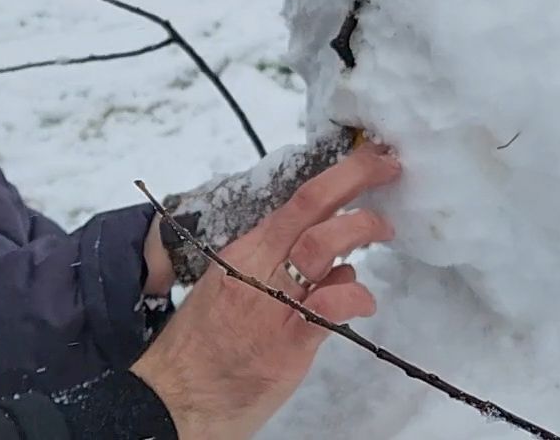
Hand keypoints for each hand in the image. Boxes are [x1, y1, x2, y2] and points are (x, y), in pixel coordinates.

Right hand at [130, 145, 399, 439]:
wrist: (172, 397)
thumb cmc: (201, 349)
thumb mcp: (231, 291)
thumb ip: (279, 273)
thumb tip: (335, 265)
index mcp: (244, 253)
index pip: (295, 203)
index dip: (337, 177)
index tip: (366, 161)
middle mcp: (257, 267)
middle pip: (310, 206)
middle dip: (354, 177)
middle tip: (387, 164)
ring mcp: (271, 302)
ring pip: (320, 245)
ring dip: (360, 227)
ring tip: (385, 228)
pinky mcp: (286, 342)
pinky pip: (329, 307)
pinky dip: (355, 296)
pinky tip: (366, 303)